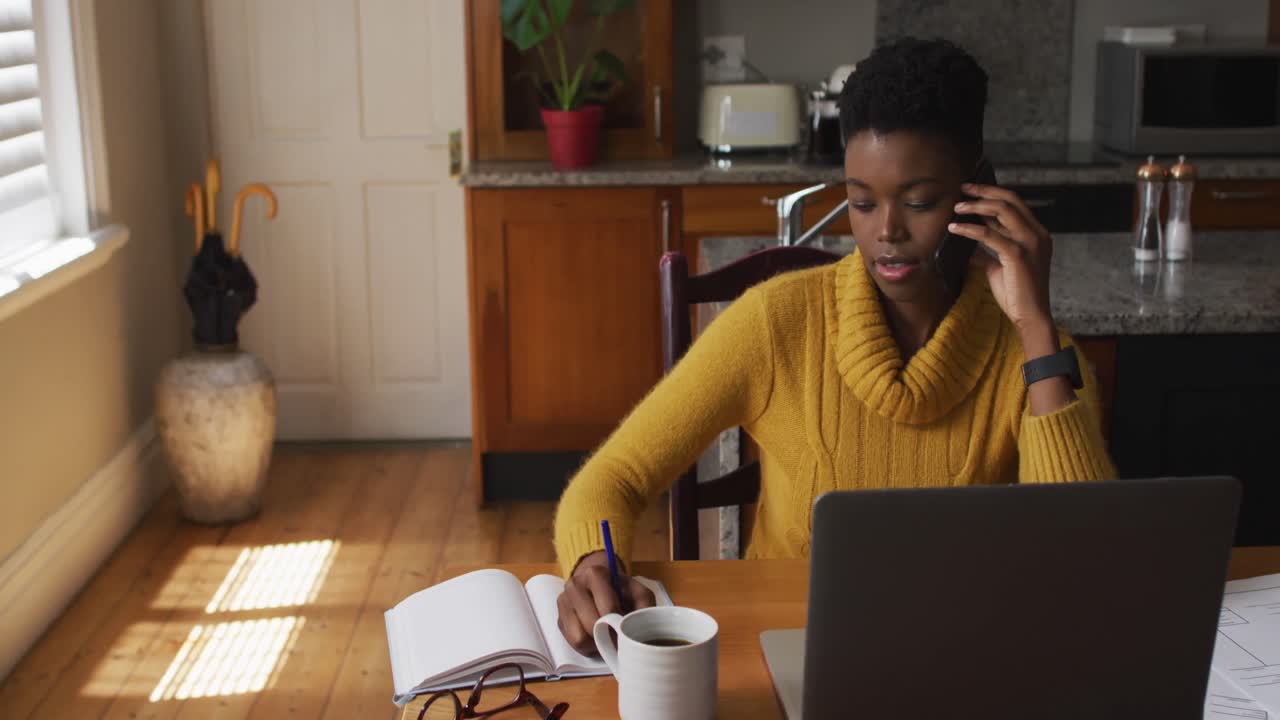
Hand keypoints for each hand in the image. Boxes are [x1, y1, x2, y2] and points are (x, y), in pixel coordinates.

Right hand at [556, 551, 656, 655]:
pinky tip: (596, 639)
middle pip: (591, 624)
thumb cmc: (622, 590)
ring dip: (596, 644)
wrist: (599, 584)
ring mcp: (563, 602)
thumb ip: (644, 607)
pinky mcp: (559, 619)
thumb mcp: (639, 592)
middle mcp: (574, 585)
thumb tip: (636, 632)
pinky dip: (587, 646)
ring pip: (579, 637)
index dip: (620, 625)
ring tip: (607, 638)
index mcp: (594, 574)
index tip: (628, 632)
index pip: (607, 608)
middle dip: (608, 636)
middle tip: (619, 640)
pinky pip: (571, 643)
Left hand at [948, 183, 1054, 336]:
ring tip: (956, 207)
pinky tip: (954, 229)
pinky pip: (988, 234)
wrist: (1030, 316)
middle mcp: (1037, 234)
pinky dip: (969, 229)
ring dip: (976, 206)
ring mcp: (1029, 243)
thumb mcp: (999, 266)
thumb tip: (966, 243)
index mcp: (1036, 234)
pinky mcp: (1017, 254)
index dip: (993, 194)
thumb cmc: (1017, 294)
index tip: (972, 190)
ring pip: (1001, 211)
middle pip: (1010, 200)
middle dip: (984, 191)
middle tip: (963, 188)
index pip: (1016, 204)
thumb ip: (987, 252)